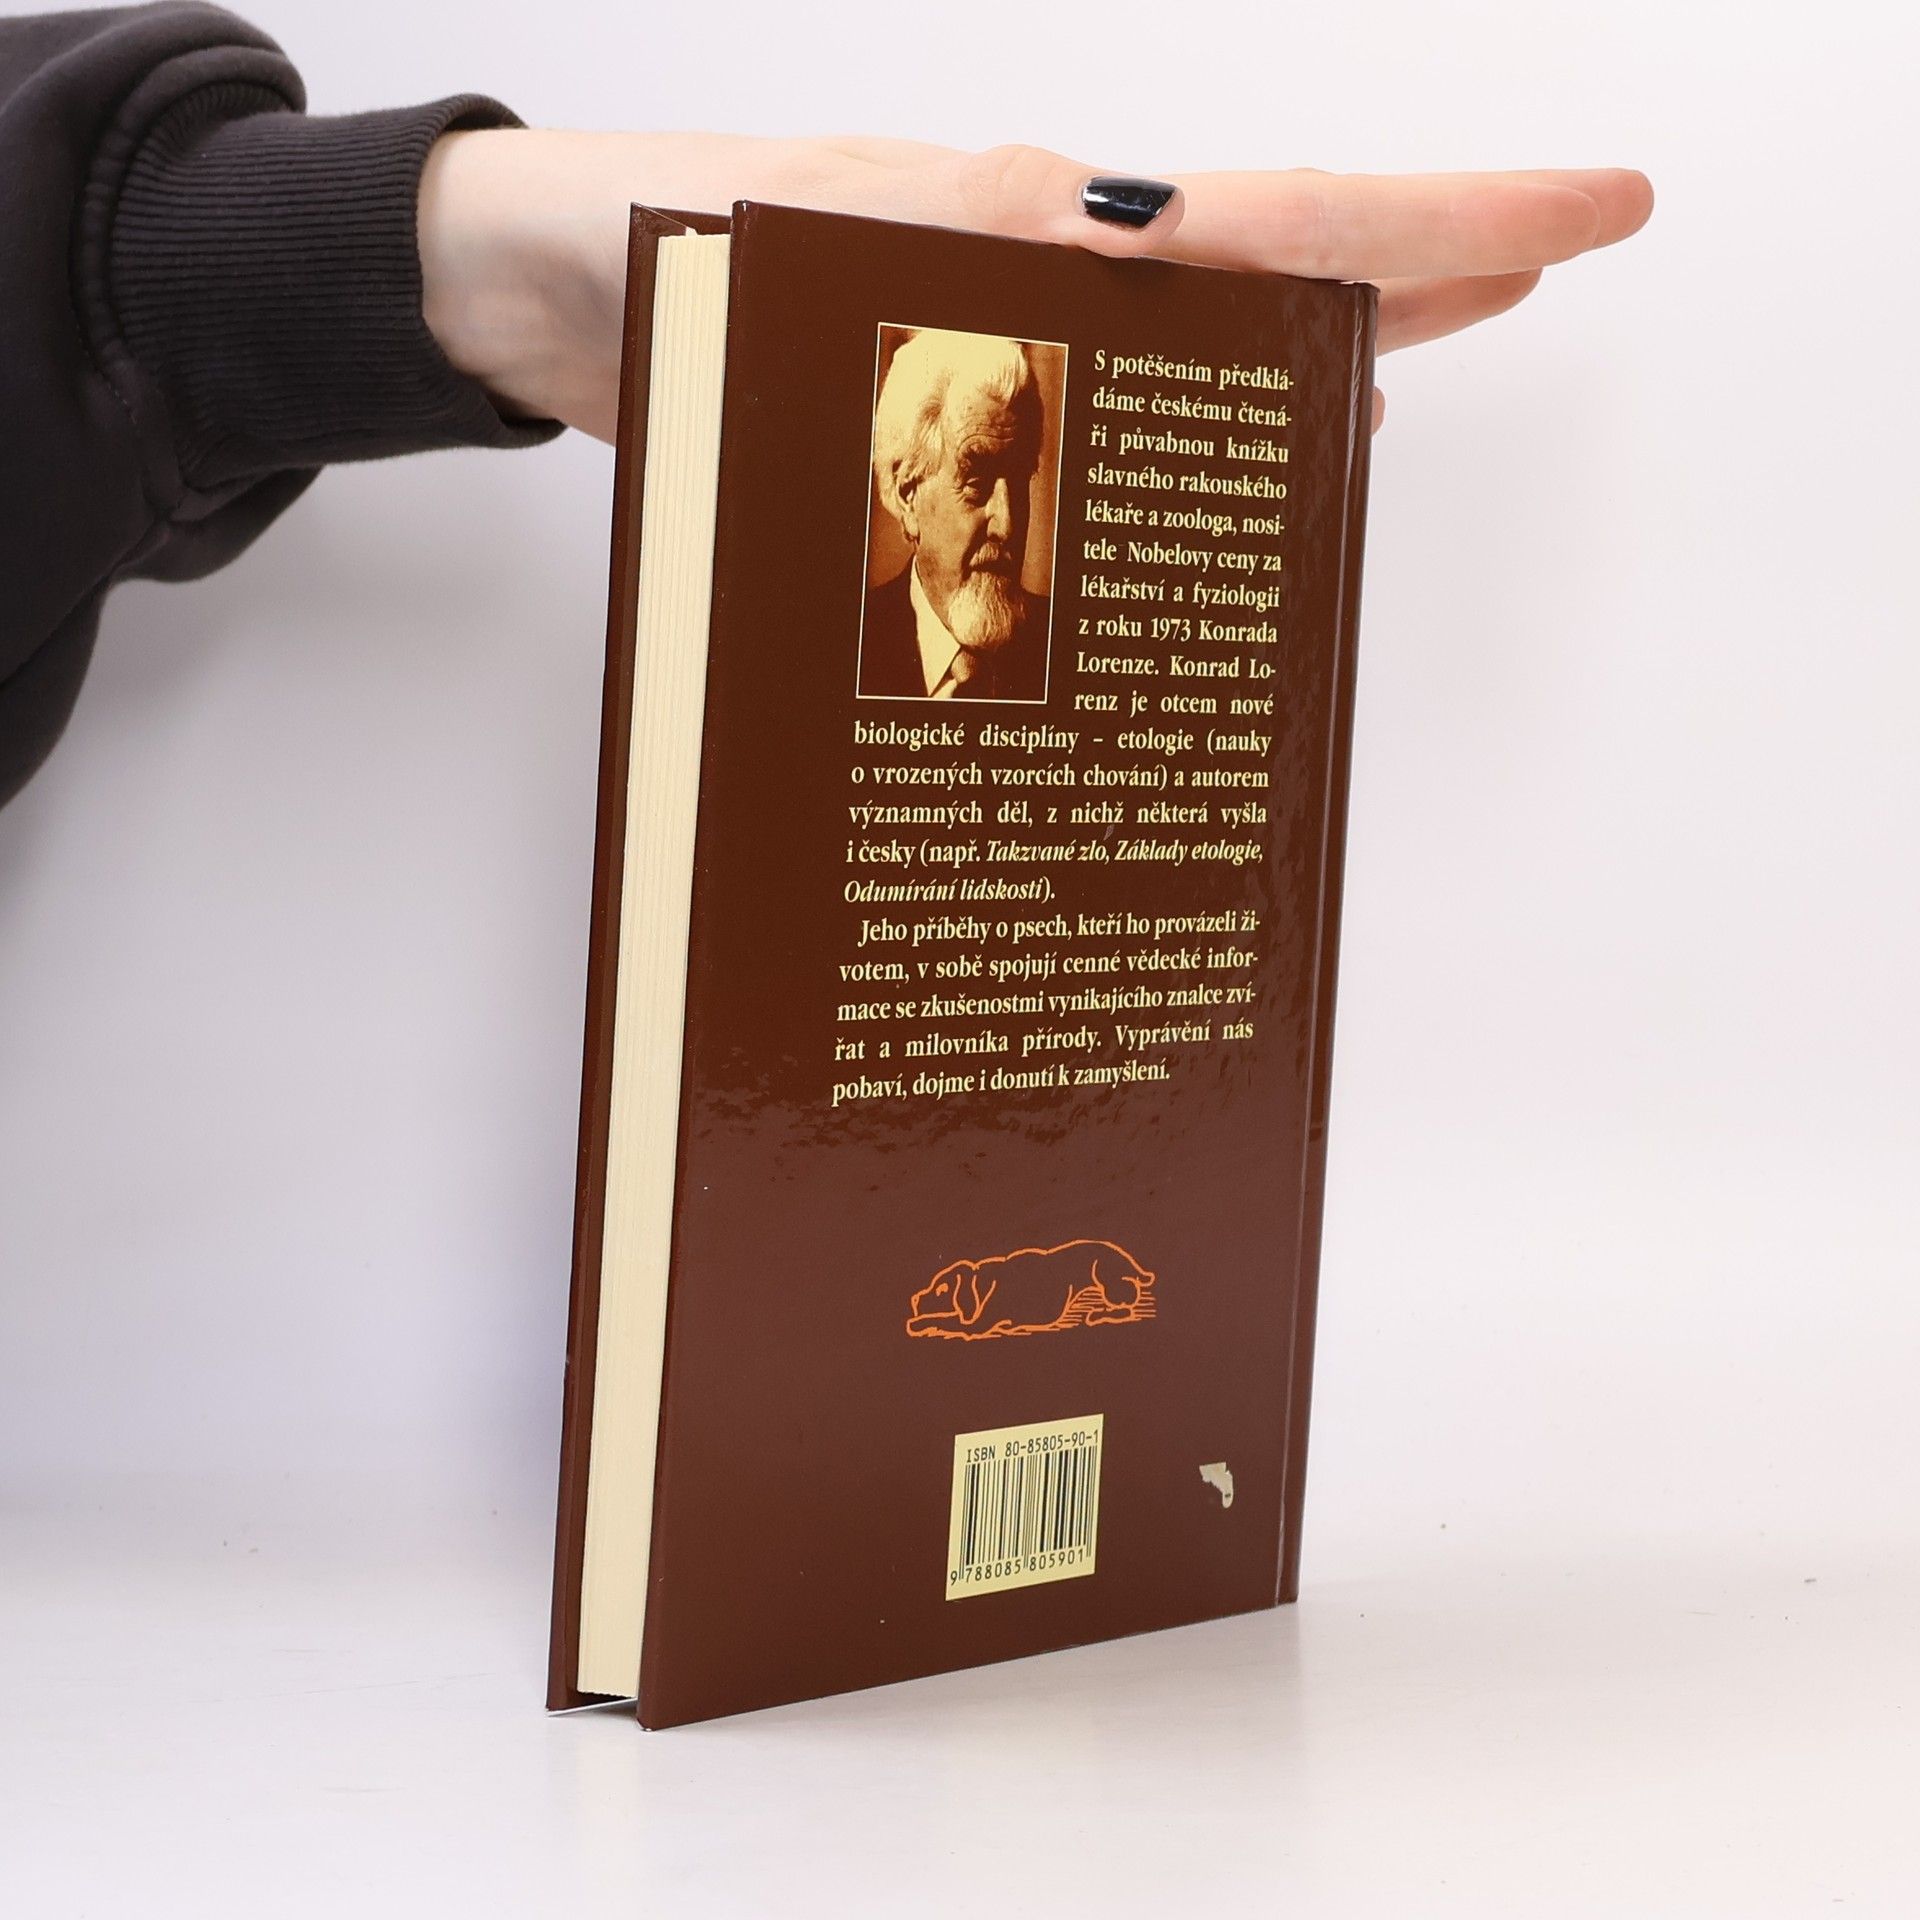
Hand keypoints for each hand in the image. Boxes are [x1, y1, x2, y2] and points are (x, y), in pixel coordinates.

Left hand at [416, 133, 1652, 442]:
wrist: (525, 294)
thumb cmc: (635, 260)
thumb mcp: (798, 258)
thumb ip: (951, 261)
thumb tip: (1115, 266)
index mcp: (1030, 228)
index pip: (1276, 219)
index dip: (1446, 226)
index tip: (1593, 211)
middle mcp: (1037, 271)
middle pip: (1270, 261)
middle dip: (1420, 267)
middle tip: (1552, 265)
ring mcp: (1001, 328)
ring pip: (1195, 334)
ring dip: (1312, 346)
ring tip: (1421, 362)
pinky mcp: (946, 390)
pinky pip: (1099, 410)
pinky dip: (1178, 429)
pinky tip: (1213, 459)